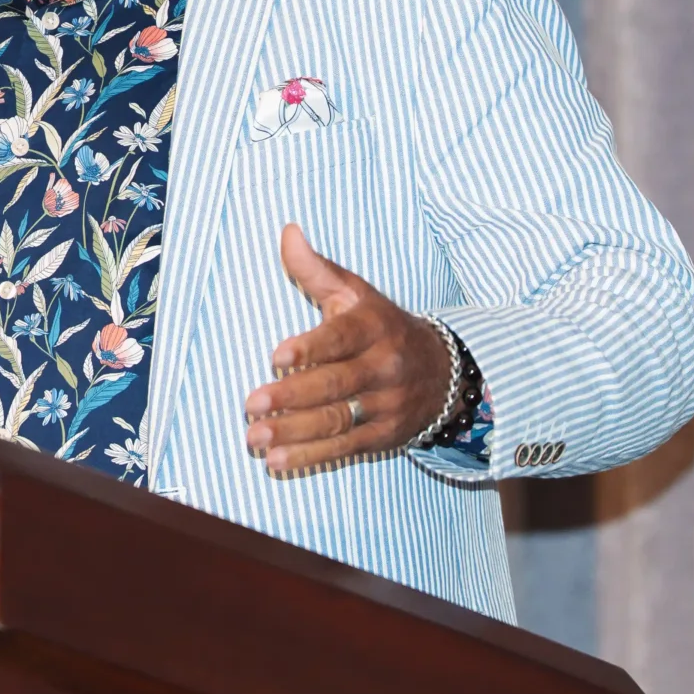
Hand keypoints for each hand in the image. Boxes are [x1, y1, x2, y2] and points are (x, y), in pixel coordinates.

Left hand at [243, 224, 451, 474]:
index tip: (277, 357)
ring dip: (294, 433)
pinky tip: (277, 462)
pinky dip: (311, 456)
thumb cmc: (380, 326)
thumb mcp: (355, 293)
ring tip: (255, 438)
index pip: (341, 338)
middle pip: (335, 384)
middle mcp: (384, 366)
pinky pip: (345, 447)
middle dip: (291, 397)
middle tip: (251, 405)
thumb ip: (317, 268)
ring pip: (338, 420)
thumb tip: (287, 231)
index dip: (311, 348)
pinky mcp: (385, 435)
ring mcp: (386, 404)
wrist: (442, 370)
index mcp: (374, 326)